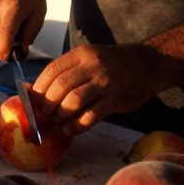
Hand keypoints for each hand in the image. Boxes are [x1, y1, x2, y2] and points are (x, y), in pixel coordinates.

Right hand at [0, 0, 45, 62]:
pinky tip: (5, 11)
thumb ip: (30, 35)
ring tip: (14, 14)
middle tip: (21, 26)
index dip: (4, 52)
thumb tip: (20, 52)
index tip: (7, 58)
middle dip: (10, 40)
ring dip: (5, 31)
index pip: (3, 36)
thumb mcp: (39, 13)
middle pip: (0, 39)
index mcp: (12, 9)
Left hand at [31, 44, 167, 134]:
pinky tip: (73, 130)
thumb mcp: (90, 59)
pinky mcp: (115, 99)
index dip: (39, 89)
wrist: (150, 64)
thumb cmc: (113, 64)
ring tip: (58, 124)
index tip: (34, 102)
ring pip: (73, 101)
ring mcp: (105, 82)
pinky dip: (78, 126)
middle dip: (48, 105)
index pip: (52, 70)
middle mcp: (92, 66)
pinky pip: (91, 116)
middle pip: (60, 87)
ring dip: (61, 116)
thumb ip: (66, 72)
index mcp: (82, 54)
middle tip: (44, 116)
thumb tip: (33, 90)